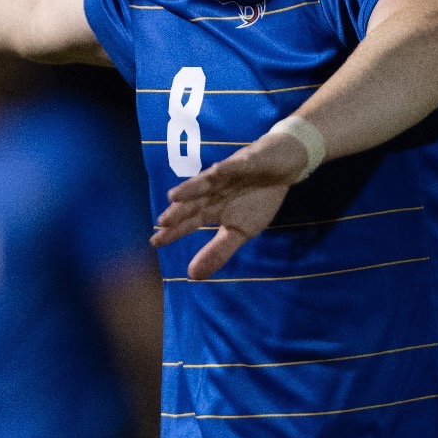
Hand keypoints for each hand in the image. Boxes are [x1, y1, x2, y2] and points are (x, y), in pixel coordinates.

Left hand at [151, 133, 308, 279]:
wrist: (283, 169)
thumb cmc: (258, 199)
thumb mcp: (240, 231)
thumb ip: (218, 252)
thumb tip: (193, 276)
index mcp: (212, 209)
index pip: (189, 222)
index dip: (173, 232)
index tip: (154, 243)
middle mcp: (213, 192)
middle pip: (192, 203)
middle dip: (178, 212)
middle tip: (162, 222)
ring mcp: (226, 175)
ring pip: (206, 182)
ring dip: (191, 188)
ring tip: (175, 196)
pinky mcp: (244, 162)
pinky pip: (235, 166)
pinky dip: (226, 169)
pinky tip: (218, 171)